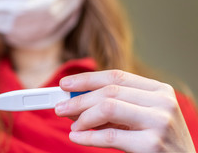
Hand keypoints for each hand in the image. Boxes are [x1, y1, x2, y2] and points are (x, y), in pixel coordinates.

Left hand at [55, 70, 194, 151]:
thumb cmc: (157, 140)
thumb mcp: (138, 117)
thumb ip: (111, 107)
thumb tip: (73, 101)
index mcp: (159, 89)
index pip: (116, 76)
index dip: (87, 78)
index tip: (64, 83)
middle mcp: (161, 101)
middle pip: (109, 91)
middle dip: (78, 99)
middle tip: (59, 107)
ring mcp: (159, 122)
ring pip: (107, 108)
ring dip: (82, 117)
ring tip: (72, 125)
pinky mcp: (152, 145)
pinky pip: (110, 136)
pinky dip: (88, 137)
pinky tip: (77, 137)